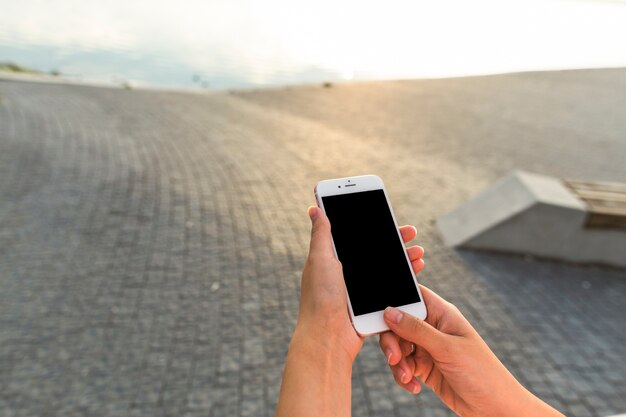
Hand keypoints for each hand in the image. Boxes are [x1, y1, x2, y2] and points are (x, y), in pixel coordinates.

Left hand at [276, 207, 425, 416]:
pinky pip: (392, 289)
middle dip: (396, 242)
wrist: (328, 337)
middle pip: (377, 253)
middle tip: (411, 233)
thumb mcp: (320, 260)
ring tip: (418, 253)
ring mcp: (361, 291)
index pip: (358, 238)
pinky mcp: (372, 306)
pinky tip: (415, 272)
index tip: (390, 218)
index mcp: (334, 261)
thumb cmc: (320, 298)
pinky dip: (405, 280)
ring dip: (405, 259)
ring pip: (388, 270)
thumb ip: (321, 234)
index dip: (374, 227)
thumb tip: (314, 208)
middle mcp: (348, 274)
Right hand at [379, 286, 563, 416]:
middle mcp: (432, 328)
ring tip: (408, 377)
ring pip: (397, 347)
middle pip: (397, 324)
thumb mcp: (447, 348)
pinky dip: (403, 376)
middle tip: (394, 358)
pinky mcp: (424, 367)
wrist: (495, 408)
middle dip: (392, 341)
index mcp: (441, 314)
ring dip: (397, 363)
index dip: (394, 300)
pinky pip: (403, 366)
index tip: (379, 315)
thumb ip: (416, 329)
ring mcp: (427, 348)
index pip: (411, 296)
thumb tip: (389, 312)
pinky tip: (414, 386)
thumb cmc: (481, 373)